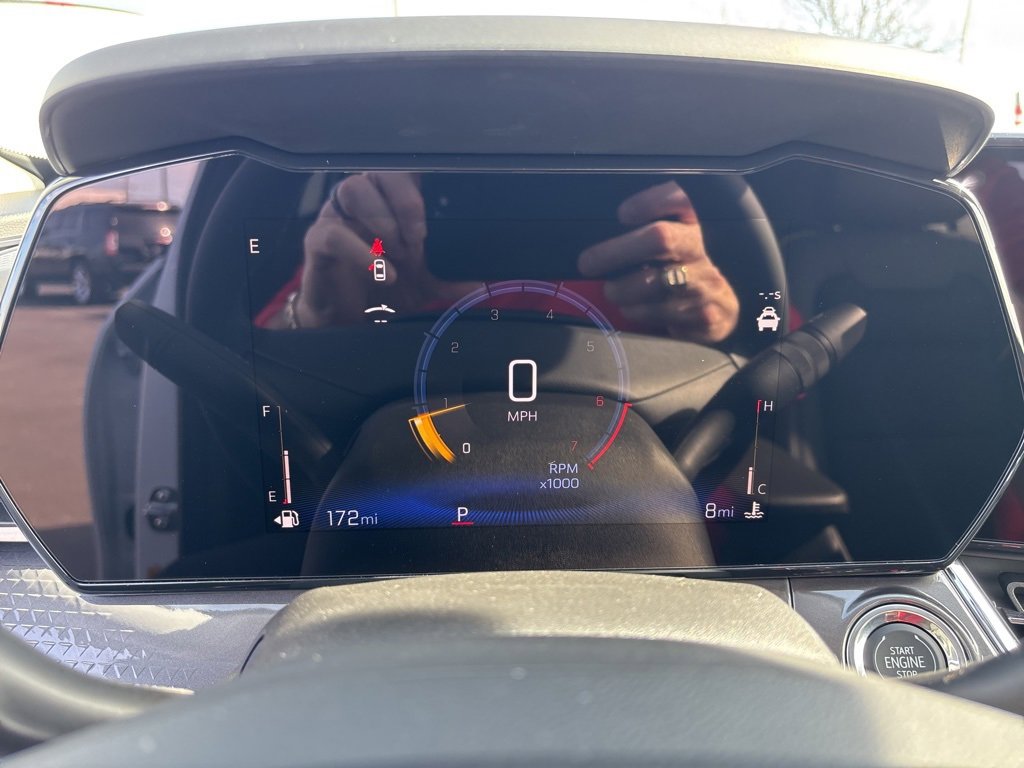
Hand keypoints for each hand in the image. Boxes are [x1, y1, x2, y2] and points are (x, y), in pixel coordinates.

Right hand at [286, 172, 472, 327]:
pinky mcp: (317, 241)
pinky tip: (385, 273)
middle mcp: (362, 201)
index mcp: (388, 202)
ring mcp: (337, 216)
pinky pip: (335, 233)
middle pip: (380, 171)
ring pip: (353, 188)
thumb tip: (483, 287)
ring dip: (383, 219)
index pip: (404, 170)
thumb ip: (449, 282)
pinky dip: (362, 253)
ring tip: (400, 255)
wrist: (344, 323)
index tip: (437, 219)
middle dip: (406, 201)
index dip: (421, 186)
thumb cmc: (380, 291)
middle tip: (419, 239)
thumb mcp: (422, 287)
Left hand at [577, 181, 738, 342]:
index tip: (623, 214)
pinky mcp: (704, 314)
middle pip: (662, 238)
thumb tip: (594, 232)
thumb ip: (639, 230)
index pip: (679, 197)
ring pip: (653, 282)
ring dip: (621, 289)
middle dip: (616, 251)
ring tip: (612, 290)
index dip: (651, 201)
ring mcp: (705, 281)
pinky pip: (657, 312)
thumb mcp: (667, 240)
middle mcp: (700, 247)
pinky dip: (635, 311)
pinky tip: (633, 307)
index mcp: (690, 220)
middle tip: (587, 263)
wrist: (718, 308)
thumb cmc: (678, 267)